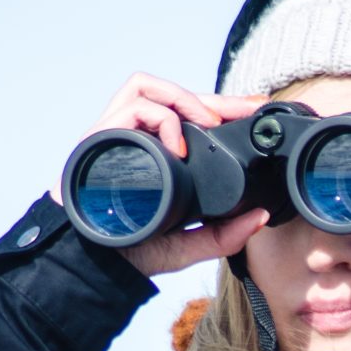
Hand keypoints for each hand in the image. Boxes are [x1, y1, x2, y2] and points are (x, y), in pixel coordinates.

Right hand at [48, 72, 271, 276]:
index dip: (220, 107)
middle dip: (213, 99)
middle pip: (172, 98)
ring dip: (182, 98)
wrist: (91, 263)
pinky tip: (177, 147)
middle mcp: (134, 139)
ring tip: (208, 124)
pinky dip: (159, 118)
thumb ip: (223, 235)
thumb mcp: (187, 244)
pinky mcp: (99, 138)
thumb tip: (260, 217)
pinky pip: (131, 107)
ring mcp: (115, 135)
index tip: (253, 107)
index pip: (187, 118)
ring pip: (146, 87)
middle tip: (244, 108)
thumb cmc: (130, 251)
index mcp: (154, 155)